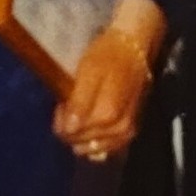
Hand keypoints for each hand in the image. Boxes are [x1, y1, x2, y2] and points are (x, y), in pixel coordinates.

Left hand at [55, 0, 164, 162]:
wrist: (135, 47)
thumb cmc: (108, 55)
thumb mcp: (88, 72)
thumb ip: (79, 103)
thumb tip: (69, 129)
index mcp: (106, 115)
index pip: (70, 133)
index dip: (60, 121)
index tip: (61, 104)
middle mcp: (118, 130)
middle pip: (80, 142)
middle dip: (70, 128)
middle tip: (69, 106)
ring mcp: (126, 133)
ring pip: (93, 148)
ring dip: (82, 135)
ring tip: (82, 112)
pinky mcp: (131, 132)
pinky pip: (108, 148)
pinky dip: (97, 140)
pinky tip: (94, 124)